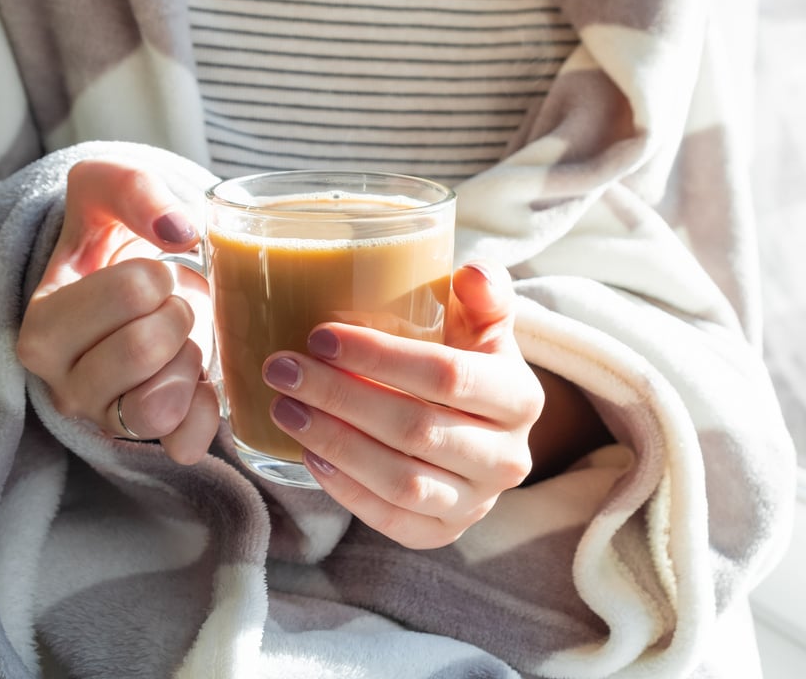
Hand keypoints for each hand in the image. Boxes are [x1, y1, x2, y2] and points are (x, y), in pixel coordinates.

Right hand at [16, 160, 219, 463]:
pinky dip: (207, 409)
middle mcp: (63, 385)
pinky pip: (185, 443)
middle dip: (178, 313)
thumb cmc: (114, 236)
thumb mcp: (106, 189)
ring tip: (181, 340)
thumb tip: (179, 229)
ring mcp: (105, 419)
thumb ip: (133, 189)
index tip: (150, 272)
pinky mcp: (148, 441)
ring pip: (160, 406)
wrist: (137, 282)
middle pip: (144, 349)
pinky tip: (201, 377)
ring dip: (189, 361)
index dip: (156, 275)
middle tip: (172, 304)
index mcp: (41, 328)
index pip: (131, 294)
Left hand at [261, 262, 543, 548]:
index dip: (380, 357)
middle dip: (340, 397)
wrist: (482, 429)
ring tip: (285, 409)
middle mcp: (508, 458)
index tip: (320, 336)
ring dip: (335, 443)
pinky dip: (346, 491)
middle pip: (416, 429)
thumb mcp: (482, 323)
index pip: (447, 375)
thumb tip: (473, 273)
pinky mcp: (443, 533)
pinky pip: (392, 519)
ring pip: (401, 480)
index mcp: (520, 397)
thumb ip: (483, 292)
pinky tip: (310, 454)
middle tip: (284, 369)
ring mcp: (477, 503)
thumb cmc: (469, 361)